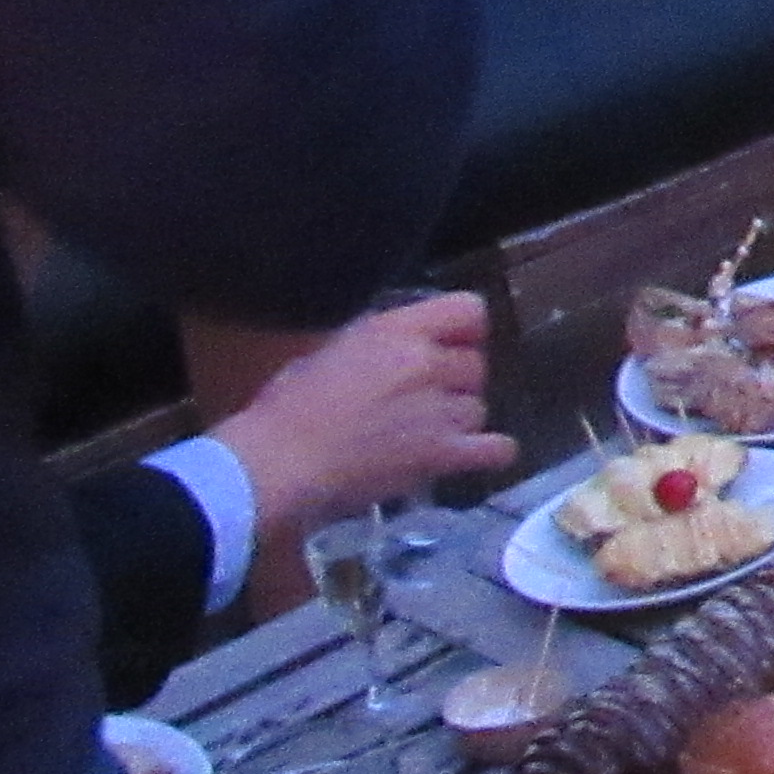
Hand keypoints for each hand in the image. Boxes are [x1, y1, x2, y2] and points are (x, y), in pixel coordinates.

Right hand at [216, 292, 509, 552]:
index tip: (448, 346)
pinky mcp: (441, 455)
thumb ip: (378, 346)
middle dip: (455, 382)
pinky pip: (495, 449)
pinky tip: (475, 453)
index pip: (469, 310)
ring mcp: (438, 410)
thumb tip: (401, 349)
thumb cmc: (286, 407)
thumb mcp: (331, 352)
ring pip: (479, 407)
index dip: (463, 330)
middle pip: (476, 364)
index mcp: (395, 331)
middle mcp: (426, 363)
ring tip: (428, 434)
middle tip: (424, 401)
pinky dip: (490, 452)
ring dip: (459, 419)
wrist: (278, 462)